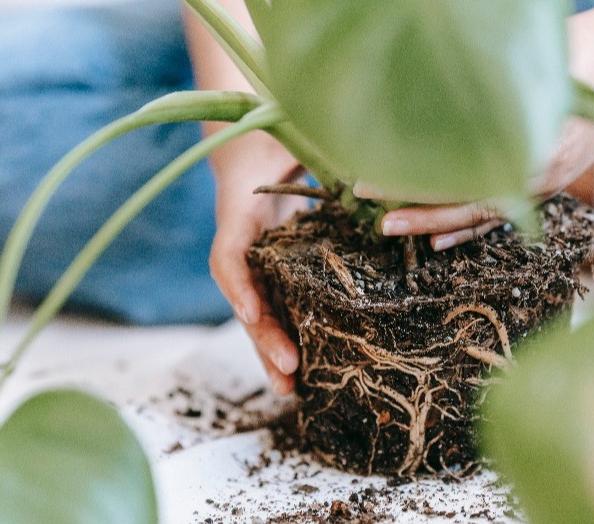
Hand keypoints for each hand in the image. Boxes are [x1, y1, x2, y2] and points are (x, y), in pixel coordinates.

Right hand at [208, 130, 305, 395]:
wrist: (253, 141)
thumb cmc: (273, 131)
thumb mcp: (292, 131)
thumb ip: (317, 149)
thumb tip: (364, 174)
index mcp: (239, 210)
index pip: (229, 253)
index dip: (238, 286)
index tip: (252, 313)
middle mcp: (244, 242)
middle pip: (246, 298)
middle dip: (264, 337)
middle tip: (287, 370)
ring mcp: (257, 259)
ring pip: (260, 312)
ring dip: (272, 351)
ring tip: (290, 390)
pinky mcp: (274, 268)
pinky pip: (278, 306)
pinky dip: (287, 336)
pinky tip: (303, 370)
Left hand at [365, 0, 593, 248]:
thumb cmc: (582, 54)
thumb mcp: (534, 66)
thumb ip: (487, 88)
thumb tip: (422, 94)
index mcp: (532, 139)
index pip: (459, 171)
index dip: (412, 178)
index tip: (370, 177)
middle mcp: (538, 168)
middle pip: (466, 198)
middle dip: (414, 203)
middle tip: (369, 198)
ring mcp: (545, 181)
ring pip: (482, 212)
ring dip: (435, 221)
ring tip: (392, 226)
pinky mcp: (548, 184)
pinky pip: (503, 215)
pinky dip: (469, 228)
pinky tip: (439, 239)